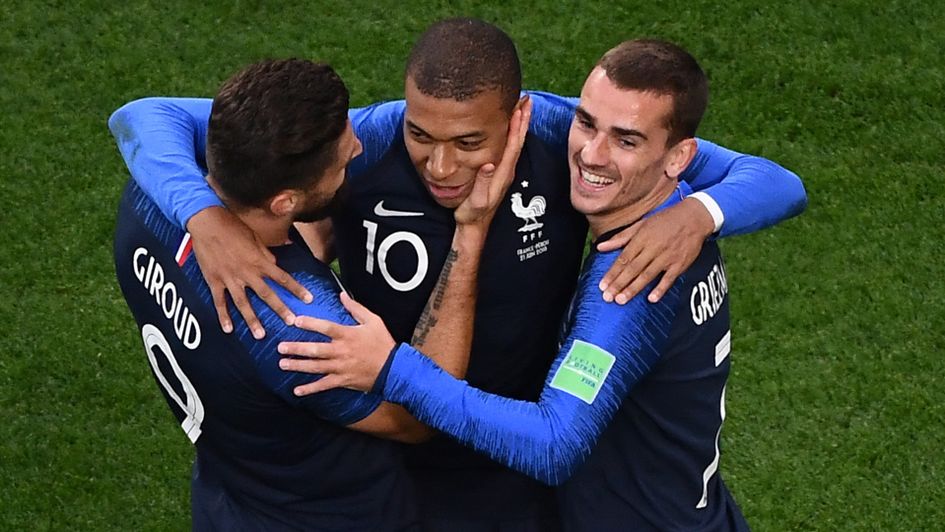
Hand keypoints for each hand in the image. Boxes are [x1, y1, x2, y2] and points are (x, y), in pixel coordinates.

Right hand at [186, 206, 312, 337]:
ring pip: (243, 303)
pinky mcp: (214, 280)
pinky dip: (223, 316)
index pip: (283, 278)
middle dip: (280, 309)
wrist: (207, 222)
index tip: (308, 299)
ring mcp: (230, 278)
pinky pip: (220, 302)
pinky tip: (228, 329)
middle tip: (290, 322)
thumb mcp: (255, 238)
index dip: (297, 289)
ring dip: (252, 320)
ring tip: (260, 334)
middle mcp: (247, 272)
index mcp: (259, 261)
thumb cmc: (233, 227)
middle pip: (267, 294)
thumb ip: (265, 254)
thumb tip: (274, 265)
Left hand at [278, 292, 394, 395]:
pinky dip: (310, 389)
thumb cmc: (383, 343)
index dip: (310, 323)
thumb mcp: (374, 321)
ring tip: (282, 364)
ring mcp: (341, 368)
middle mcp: (341, 351)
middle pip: (315, 349)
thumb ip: (356, 308)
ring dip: (298, 366)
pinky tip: (297, 390)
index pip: (325, 327)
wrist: (394, 369)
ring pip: (315, 367)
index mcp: (348, 335)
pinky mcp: (343, 381)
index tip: (296, 321)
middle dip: (296, 348)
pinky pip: (324, 386)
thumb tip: (342, 295)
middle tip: (280, 347)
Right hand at [453, 95, 532, 228]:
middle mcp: (506, 170)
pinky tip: (506, 127)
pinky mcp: (498, 172)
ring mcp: (503, 171)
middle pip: (517, 140)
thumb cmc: (471, 215)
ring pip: (513, 142)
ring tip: (519, 106)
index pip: (513, 145)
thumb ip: (483, 183)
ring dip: (518, 124)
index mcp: (502, 173)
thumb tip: (489, 164)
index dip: (517, 125)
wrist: (472, 227)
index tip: (520, 106)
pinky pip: (507, 147)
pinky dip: (509, 134)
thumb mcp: (476, 201)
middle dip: (522, 119)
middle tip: (525, 98)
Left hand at [597, 197, 714, 303]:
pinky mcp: (680, 264)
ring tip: (621, 300)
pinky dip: (661, 289)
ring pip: (648, 275)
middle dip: (619, 284)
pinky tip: (651, 299)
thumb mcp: (641, 224)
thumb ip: (621, 237)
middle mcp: (653, 248)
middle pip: (633, 269)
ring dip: (634, 288)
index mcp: (642, 238)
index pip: (624, 258)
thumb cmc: (665, 220)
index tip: (602, 285)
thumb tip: (600, 246)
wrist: (695, 217)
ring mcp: (667, 257)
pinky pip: (669, 279)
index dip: (612, 273)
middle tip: (608, 297)